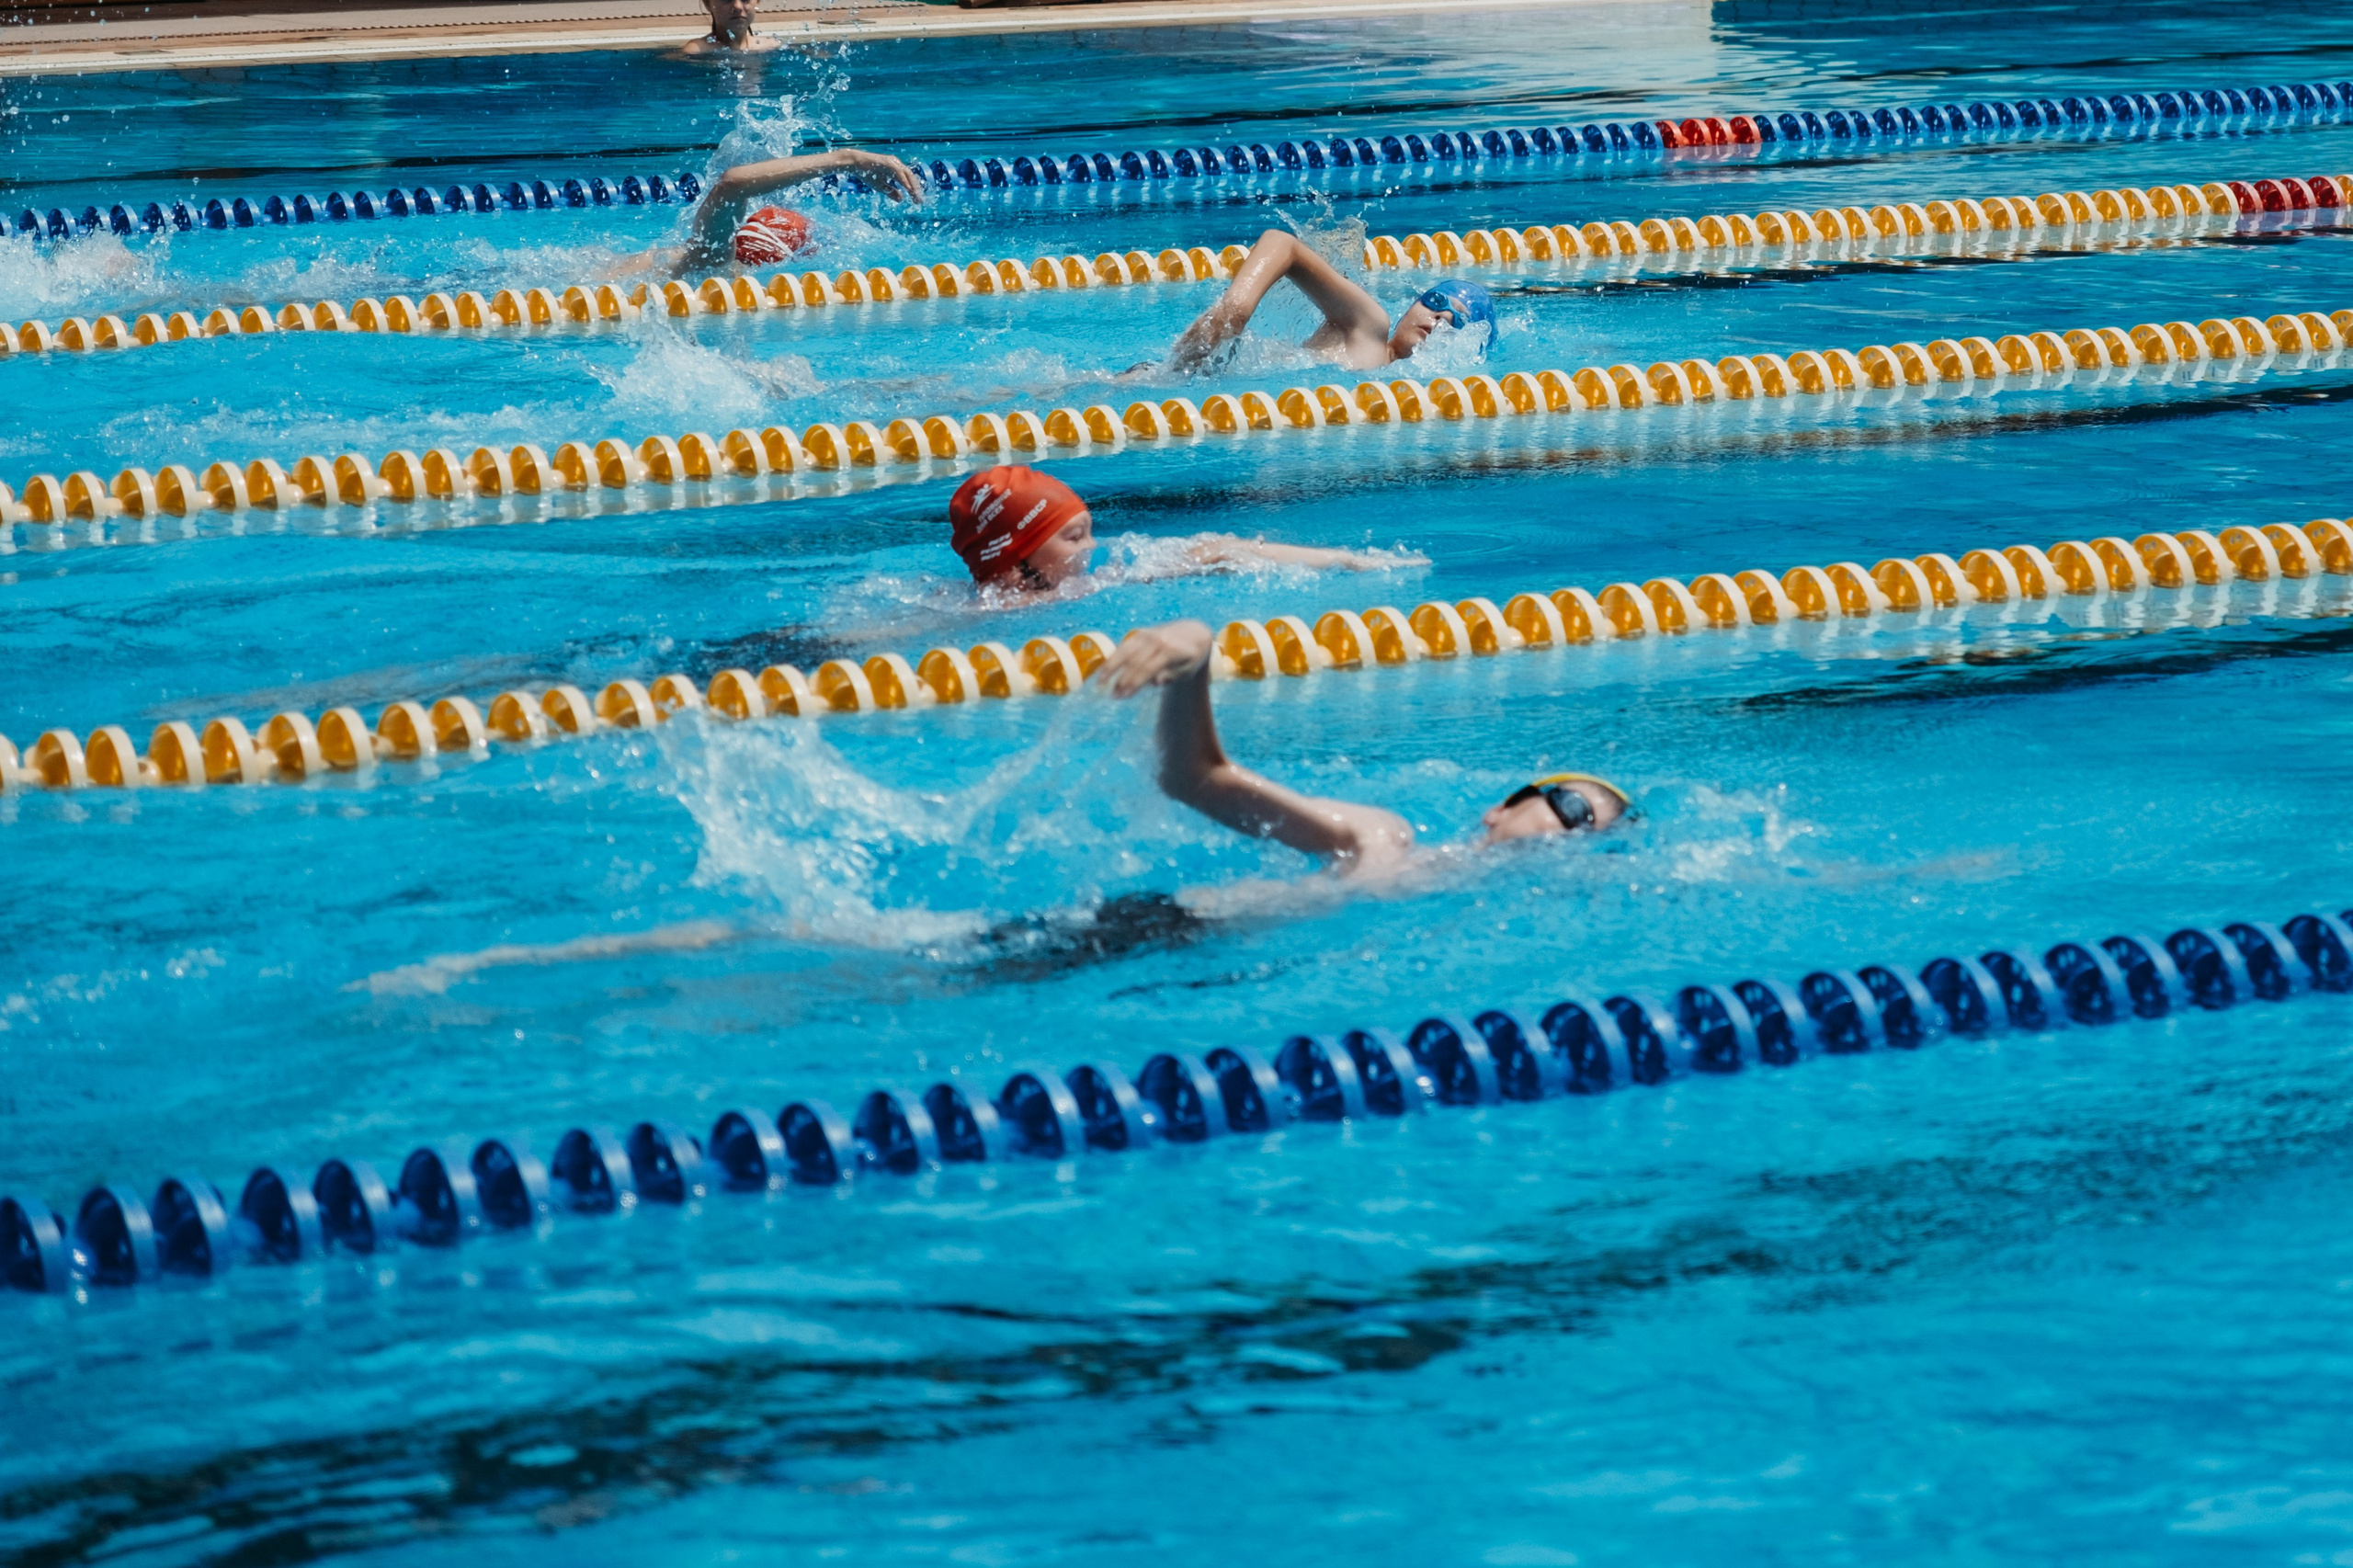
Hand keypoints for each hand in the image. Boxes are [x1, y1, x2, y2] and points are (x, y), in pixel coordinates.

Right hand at [847, 150, 924, 204]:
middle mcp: (897, 164)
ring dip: (912, 186)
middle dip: (916, 190)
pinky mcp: (888, 162)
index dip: (914, 191)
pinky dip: (904, 181)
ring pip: (907, 174)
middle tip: (919, 201)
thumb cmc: (867, 173)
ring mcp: (893, 162)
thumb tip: (901, 199)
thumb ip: (891, 192)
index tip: (918, 202)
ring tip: (916, 196)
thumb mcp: (881, 187)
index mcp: (896, 170)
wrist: (855, 164)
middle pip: (911, 177)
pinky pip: (899, 172)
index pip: (909, 180)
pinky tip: (908, 189)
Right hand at [1095, 619, 1211, 697]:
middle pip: (1134, 661)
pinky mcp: (1141, 633)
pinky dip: (1114, 657)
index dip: (1134, 683)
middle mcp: (1158, 640)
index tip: (1124, 696)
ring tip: (1100, 681)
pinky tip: (1105, 669)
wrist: (1193, 633)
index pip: (1148, 668)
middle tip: (1113, 696)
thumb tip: (1155, 681)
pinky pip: (1125, 645)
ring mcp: (1148, 634)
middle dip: (1123, 679)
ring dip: (1112, 666)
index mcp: (1171, 650)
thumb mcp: (1188, 670)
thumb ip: (1173, 676)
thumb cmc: (1191, 657)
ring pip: (1125, 650)